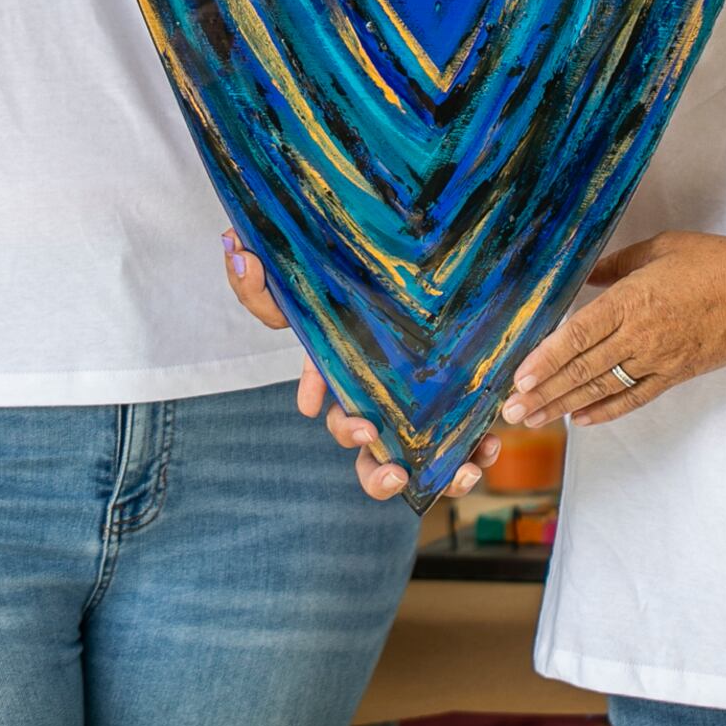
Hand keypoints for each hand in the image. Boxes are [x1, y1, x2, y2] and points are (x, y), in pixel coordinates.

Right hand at [219, 228, 499, 501]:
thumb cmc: (351, 284)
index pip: (330, 409)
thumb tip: (236, 249)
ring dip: (439, 476)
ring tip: (464, 472)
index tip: (350, 421)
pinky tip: (489, 444)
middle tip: (395, 471)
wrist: (417, 270)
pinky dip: (476, 448)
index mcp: (345, 382)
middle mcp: (379, 404)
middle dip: (376, 474)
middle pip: (370, 454)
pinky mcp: (454, 407)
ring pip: (421, 460)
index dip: (338, 420)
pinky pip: (463, 440)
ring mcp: (416, 411)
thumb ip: (266, 273)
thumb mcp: (309, 282)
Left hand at [502, 231, 725, 427]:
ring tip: (535, 419)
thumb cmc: (715, 263)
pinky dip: (607, 411)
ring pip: (603, 388)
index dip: (547, 357)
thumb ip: (619, 263)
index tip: (520, 376)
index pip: (578, 334)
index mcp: (633, 300)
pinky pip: (635, 397)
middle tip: (512, 411)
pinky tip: (581, 420)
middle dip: (544, 391)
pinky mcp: (676, 374)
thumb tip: (587, 275)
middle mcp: (640, 335)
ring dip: (565, 405)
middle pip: (583, 369)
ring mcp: (659, 360)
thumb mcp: (662, 248)